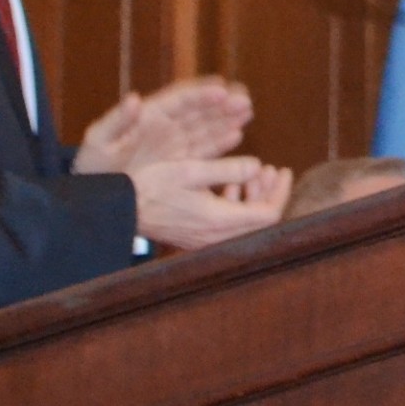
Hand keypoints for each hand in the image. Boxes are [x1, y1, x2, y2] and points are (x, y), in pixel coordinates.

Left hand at [72, 78, 252, 174]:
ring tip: (247, 109)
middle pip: (199, 110)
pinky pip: (204, 150)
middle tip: (244, 97)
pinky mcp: (180, 163)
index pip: (179, 100)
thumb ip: (116, 120)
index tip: (221, 87)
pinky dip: (220, 143)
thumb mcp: (97, 140)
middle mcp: (167, 126)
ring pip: (206, 127)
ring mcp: (176, 144)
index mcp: (149, 116)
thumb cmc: (92, 164)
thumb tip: (133, 99)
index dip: (200, 93)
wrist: (94, 193)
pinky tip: (237, 135)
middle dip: (222, 103)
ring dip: (226, 118)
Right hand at [127, 156, 285, 249]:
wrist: (123, 209)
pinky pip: (230, 225)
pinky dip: (237, 204)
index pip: (268, 214)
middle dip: (269, 193)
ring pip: (246, 223)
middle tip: (270, 168)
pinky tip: (228, 186)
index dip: (280, 191)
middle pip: (260, 221)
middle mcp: (216, 236)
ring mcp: (207, 240)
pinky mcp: (198, 236)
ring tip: (254, 173)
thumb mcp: (191, 170)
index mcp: (218, 220)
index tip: (282, 169)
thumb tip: (257, 166)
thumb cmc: (153, 186)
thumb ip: (227, 169)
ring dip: (253, 197)